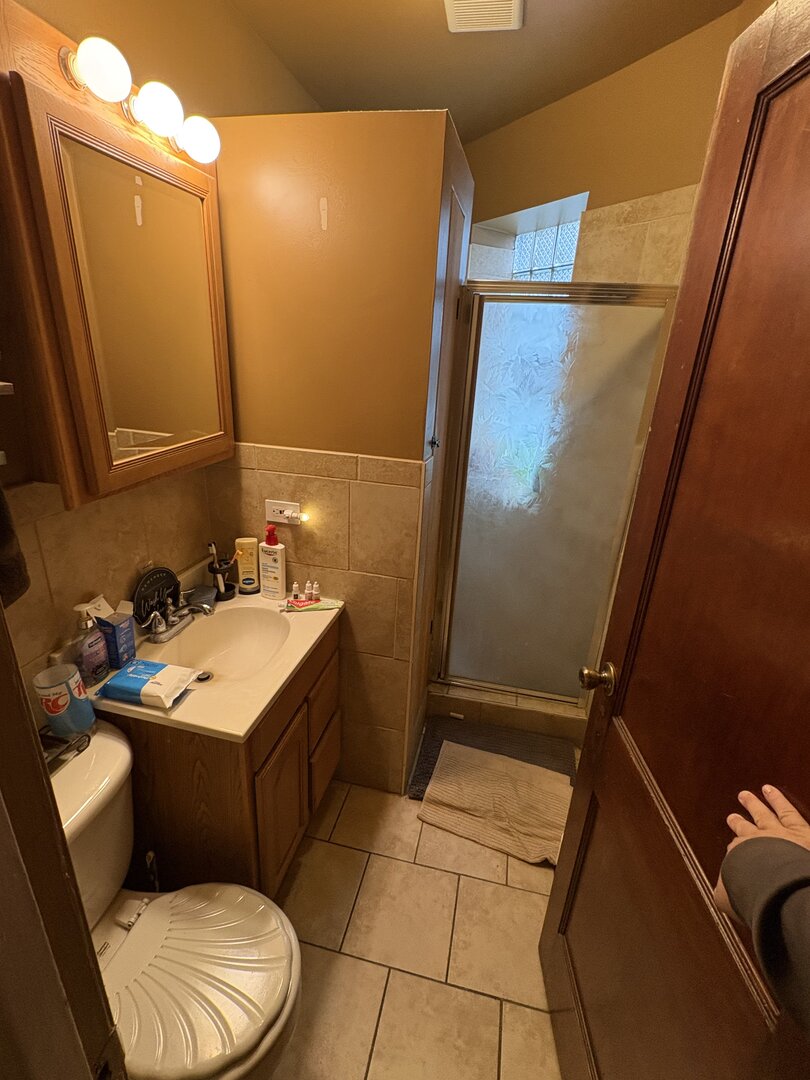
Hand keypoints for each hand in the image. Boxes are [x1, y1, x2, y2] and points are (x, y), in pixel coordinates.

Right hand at [713, 786, 809, 917]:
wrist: (781, 887)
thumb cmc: (757, 896)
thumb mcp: (730, 900)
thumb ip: (725, 895)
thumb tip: (721, 896)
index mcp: (740, 858)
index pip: (735, 851)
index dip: (734, 850)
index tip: (732, 849)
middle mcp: (756, 842)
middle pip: (745, 829)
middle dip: (738, 823)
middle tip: (732, 816)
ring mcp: (777, 834)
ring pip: (763, 814)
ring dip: (753, 804)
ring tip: (746, 794)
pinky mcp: (798, 830)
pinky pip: (786, 810)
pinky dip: (777, 799)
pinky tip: (771, 790)